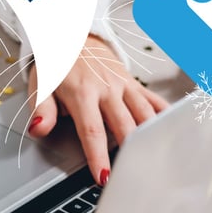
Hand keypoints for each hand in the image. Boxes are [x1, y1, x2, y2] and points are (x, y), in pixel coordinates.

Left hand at [27, 35, 168, 185]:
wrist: (73, 36)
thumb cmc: (56, 64)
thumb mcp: (41, 85)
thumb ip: (42, 110)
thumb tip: (38, 129)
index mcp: (83, 93)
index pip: (92, 131)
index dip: (99, 156)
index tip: (104, 176)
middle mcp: (107, 89)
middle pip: (124, 126)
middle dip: (129, 153)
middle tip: (133, 177)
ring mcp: (124, 86)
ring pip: (144, 115)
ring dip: (151, 139)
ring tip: (156, 162)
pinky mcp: (134, 84)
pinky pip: (154, 101)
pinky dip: (165, 117)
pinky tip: (174, 134)